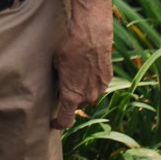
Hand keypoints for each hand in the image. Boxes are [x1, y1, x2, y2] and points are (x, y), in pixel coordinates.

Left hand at [52, 0, 114, 128]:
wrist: (91, 35)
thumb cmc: (69, 48)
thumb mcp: (56, 66)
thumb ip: (59, 81)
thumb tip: (59, 85)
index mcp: (72, 96)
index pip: (66, 120)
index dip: (58, 124)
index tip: (53, 123)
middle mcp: (88, 97)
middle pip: (77, 105)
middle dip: (70, 99)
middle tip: (62, 86)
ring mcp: (100, 89)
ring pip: (88, 96)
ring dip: (82, 90)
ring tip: (75, 74)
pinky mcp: (107, 79)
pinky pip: (97, 86)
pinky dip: (91, 82)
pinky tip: (85, 68)